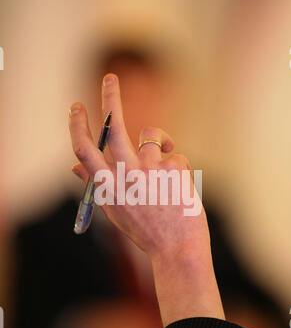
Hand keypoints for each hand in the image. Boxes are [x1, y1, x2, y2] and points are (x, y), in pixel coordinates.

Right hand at [69, 73, 224, 326]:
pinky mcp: (173, 168)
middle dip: (110, 96)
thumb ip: (95, 185)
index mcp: (107, 186)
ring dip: (160, 144)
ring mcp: (150, 170)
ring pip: (153, 135)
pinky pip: (174, 154)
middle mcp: (125, 175)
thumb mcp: (114, 211)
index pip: (83, 150)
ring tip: (166, 168)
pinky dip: (177, 167)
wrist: (176, 250)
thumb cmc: (145, 231)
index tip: (76, 107)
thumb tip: (73, 167)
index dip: (78, 125)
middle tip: (111, 77)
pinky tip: (179, 188)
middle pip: (113, 126)